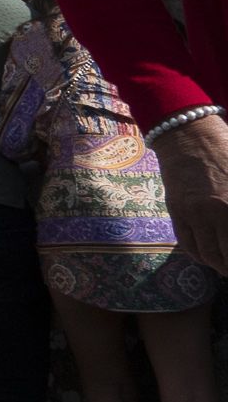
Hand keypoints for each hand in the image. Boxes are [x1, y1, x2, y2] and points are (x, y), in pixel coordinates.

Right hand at [161, 115, 227, 272]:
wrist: (189, 135)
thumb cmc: (227, 152)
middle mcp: (219, 212)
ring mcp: (196, 214)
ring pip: (211, 256)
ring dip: (222, 266)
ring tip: (226, 266)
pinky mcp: (178, 212)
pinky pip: (188, 245)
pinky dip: (201, 257)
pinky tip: (210, 257)